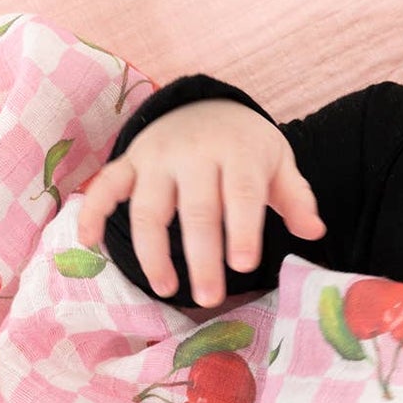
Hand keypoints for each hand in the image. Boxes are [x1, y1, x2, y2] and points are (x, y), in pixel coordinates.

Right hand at [74, 99, 325, 308]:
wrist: (207, 104)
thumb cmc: (247, 148)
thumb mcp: (279, 163)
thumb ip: (296, 197)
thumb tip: (314, 232)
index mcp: (237, 152)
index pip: (240, 194)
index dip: (242, 230)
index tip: (244, 265)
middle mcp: (194, 153)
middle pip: (196, 210)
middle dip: (202, 256)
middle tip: (210, 297)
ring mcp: (157, 157)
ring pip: (150, 208)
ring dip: (153, 252)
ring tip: (167, 289)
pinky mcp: (131, 162)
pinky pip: (107, 186)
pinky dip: (93, 212)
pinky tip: (88, 244)